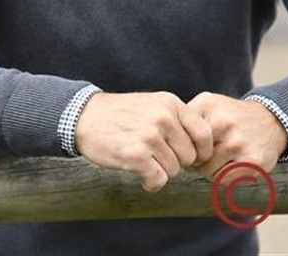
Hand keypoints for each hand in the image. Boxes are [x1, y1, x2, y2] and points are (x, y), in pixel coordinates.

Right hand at [74, 91, 213, 191]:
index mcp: (170, 104)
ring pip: (174, 170)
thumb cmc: (120, 114)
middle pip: (189, 156)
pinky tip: (141, 176)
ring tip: (144, 162)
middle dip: (176, 162)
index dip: (201, 151)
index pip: (204, 133)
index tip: (192, 158)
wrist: (84, 117)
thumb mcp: (152, 104)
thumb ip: (176, 119)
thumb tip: (202, 145)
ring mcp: (150, 136)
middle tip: (157, 158)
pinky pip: (158, 180)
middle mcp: (163, 118)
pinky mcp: (136, 155)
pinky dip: (151, 183)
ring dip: (160, 171)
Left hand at [186, 92, 287, 179]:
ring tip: (218, 160)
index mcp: (207, 106)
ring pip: (206, 171)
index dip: (181, 146)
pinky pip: (224, 181)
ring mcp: (237, 143)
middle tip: (203, 156)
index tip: (188, 146)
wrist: (271, 120)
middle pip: (191, 156)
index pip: (178, 137)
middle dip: (194, 161)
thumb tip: (165, 142)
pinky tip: (231, 165)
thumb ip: (184, 118)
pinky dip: (224, 178)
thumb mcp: (208, 104)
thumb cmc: (231, 116)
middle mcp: (222, 123)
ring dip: (209, 171)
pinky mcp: (251, 161)